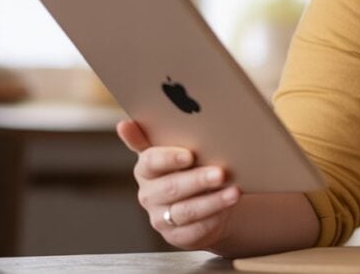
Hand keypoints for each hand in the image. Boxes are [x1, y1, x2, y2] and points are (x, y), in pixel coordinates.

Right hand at [117, 120, 240, 249]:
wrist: (203, 197)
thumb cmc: (190, 166)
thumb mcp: (176, 147)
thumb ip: (157, 133)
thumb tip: (126, 124)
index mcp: (146, 169)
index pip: (151, 162)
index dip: (169, 158)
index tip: (189, 155)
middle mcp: (149, 194)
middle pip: (171, 188)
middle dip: (198, 180)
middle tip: (220, 173)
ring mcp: (161, 217)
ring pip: (186, 211)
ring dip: (212, 201)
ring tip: (234, 191)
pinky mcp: (177, 236)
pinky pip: (195, 230)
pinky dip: (214, 218)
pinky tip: (228, 208)